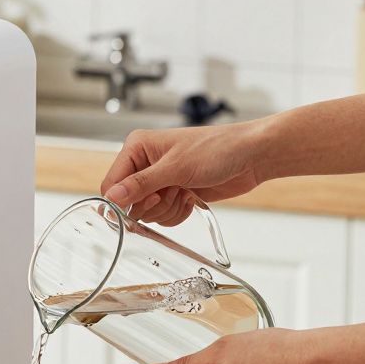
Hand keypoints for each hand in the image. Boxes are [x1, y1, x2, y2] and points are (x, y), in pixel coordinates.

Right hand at [100, 121, 268, 224]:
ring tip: (186, 191)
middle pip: (128, 202)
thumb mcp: (176, 167)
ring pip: (147, 212)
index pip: (112, 183)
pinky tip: (191, 198)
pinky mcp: (174, 194)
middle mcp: (145, 164)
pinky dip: (178, 213)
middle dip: (152, 204)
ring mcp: (160, 181)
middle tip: (172, 192)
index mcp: (137, 148)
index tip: (148, 201)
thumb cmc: (219, 148)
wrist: (252, 157)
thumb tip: (112, 197)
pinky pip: (163, 216)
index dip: (124, 199)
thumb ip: (141, 184)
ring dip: (168, 208)